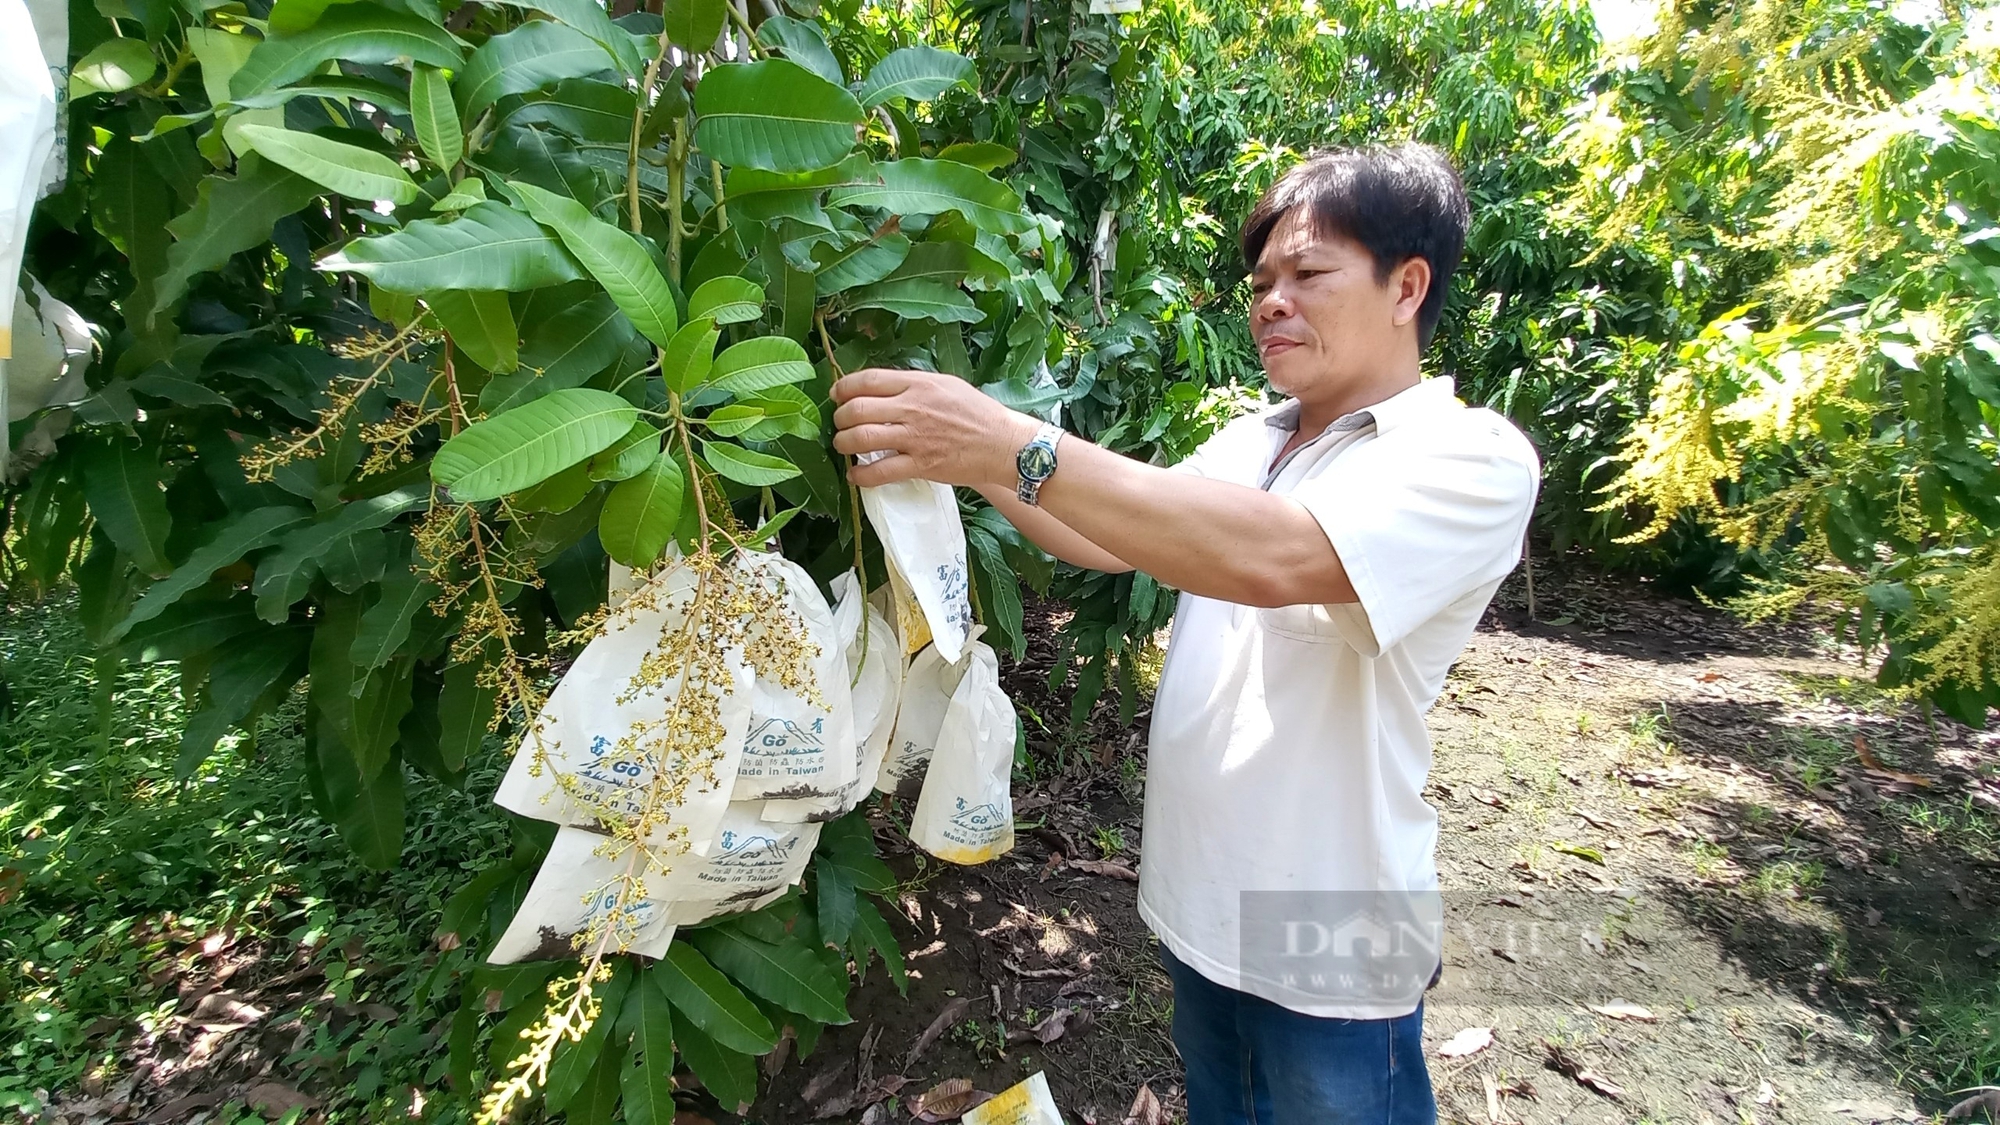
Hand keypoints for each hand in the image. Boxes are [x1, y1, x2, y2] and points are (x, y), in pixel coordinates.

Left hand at [829, 367, 1039, 487]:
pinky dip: (860, 475)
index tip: (837, 395)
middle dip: (840, 417)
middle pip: (857, 409)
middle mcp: (912, 408)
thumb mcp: (946, 385)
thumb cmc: (979, 413)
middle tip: (840, 424)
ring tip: (843, 446)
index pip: (868, 380)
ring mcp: (915, 438)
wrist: (1004, 444)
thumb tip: (883, 389)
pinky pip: (879, 472)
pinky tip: (855, 475)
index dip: (844, 387)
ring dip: (843, 443)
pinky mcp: (920, 465)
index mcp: (919, 384)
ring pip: (861, 438)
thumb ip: (914, 385)